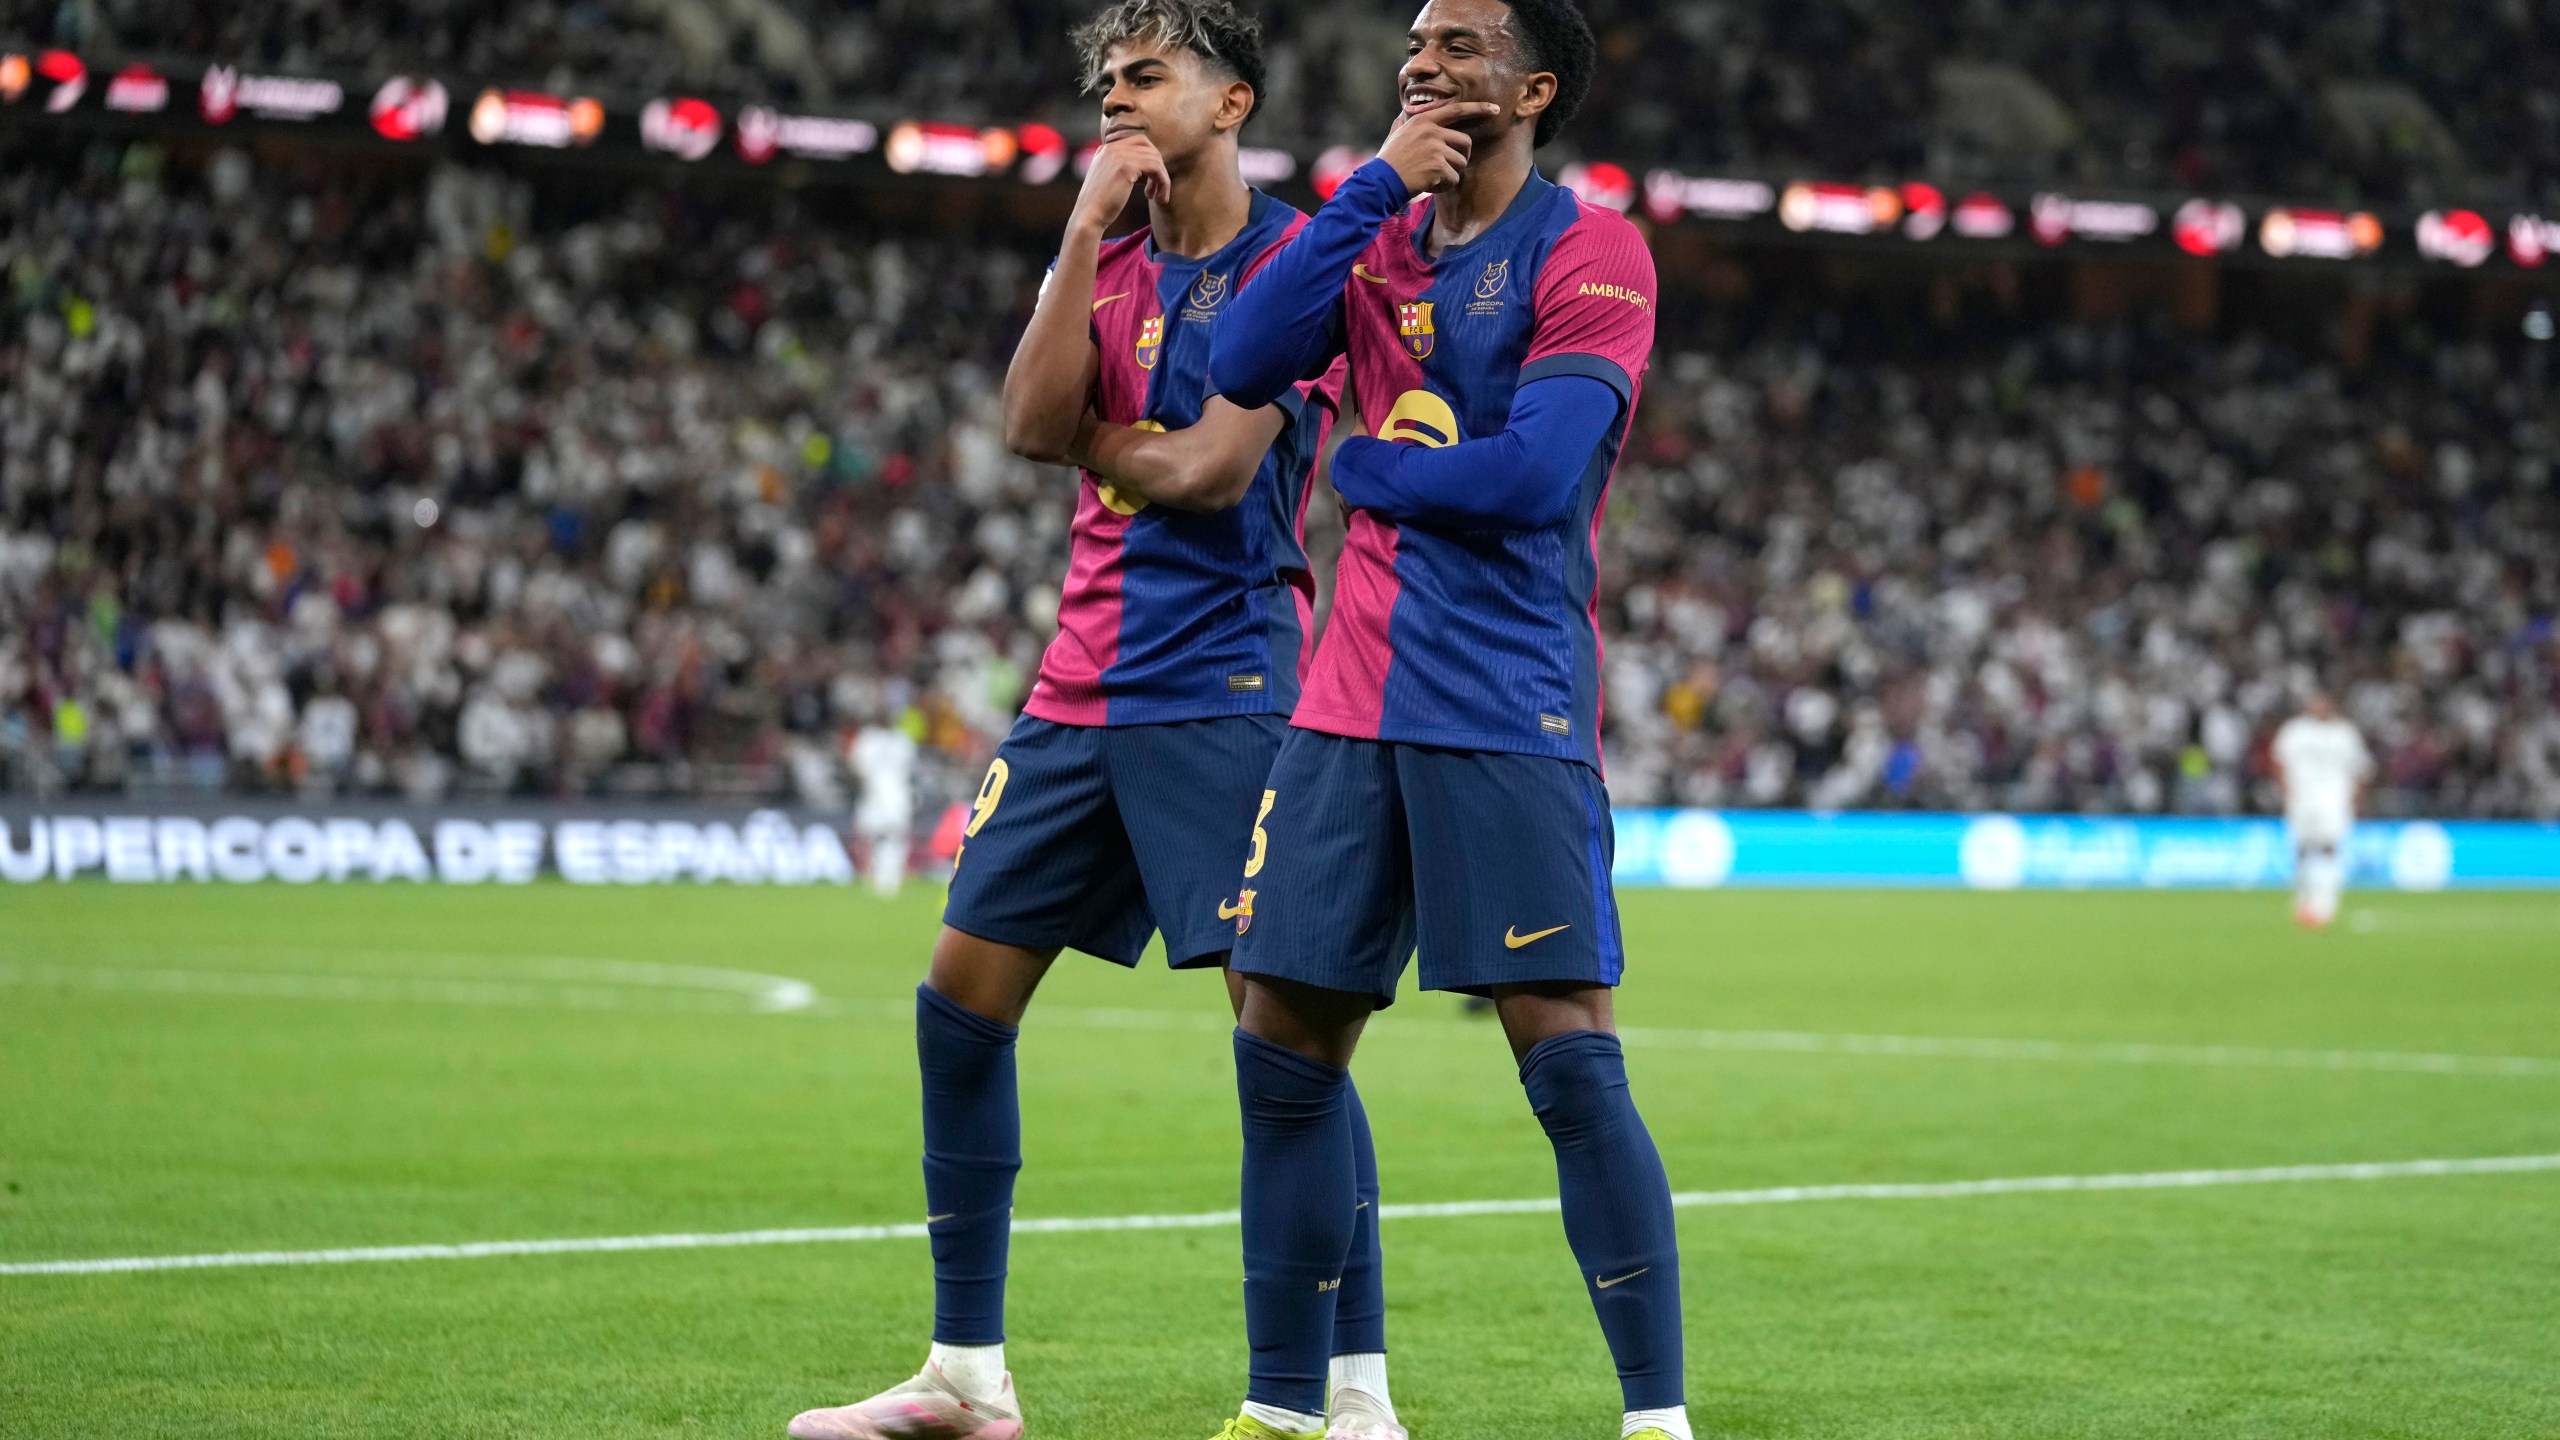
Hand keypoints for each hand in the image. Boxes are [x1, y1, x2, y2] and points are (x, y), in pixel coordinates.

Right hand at [1070, 132, 1170, 234]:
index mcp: (1106, 149)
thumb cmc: (1100, 206)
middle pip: (1148, 147)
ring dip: (1162, 179)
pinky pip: (1156, 168)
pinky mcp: (1127, 166)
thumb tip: (1145, 171)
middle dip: (1158, 167)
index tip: (1149, 183)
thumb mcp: (1110, 181)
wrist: (1088, 217)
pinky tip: (1158, 198)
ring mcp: (1119, 155)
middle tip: (1157, 189)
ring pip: (1155, 159)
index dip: (1149, 161)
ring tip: (1158, 197)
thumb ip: (1122, 170)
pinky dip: (1163, 182)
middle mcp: (1112, 147)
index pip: (1138, 143)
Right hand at [1378, 101, 1497, 194]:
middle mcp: (1432, 131)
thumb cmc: (1387, 160)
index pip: (1457, 110)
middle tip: (1449, 168)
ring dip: (1451, 175)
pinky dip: (1444, 187)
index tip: (1495, 109)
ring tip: (1433, 177)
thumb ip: (1402, 124)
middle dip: (1462, 158)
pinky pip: (1454, 179)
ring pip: (1461, 163)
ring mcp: (1435, 148)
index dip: (1478, 109)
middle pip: (1465, 142)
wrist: (1380, 181)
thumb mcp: (1394, 135)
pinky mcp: (1438, 166)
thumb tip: (1401, 115)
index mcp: (1424, 120)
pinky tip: (1429, 186)